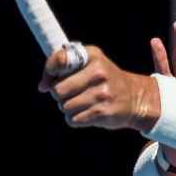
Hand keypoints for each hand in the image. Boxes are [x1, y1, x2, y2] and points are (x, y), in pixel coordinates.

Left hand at [38, 43, 155, 131]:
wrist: (134, 97)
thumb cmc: (102, 79)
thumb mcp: (89, 64)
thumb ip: (62, 68)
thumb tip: (42, 86)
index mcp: (92, 56)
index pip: (60, 60)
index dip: (49, 70)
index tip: (51, 77)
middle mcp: (98, 73)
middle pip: (57, 89)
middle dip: (58, 93)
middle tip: (68, 92)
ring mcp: (101, 94)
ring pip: (64, 106)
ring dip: (67, 107)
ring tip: (80, 102)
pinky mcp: (102, 113)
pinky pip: (73, 119)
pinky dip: (75, 118)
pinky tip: (86, 111)